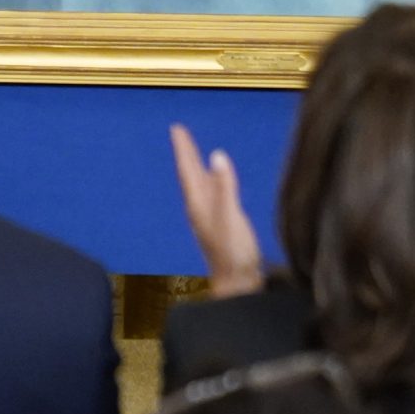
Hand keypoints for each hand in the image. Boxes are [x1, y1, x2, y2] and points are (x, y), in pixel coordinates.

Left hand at [170, 124, 264, 297]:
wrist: (238, 284)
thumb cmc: (234, 253)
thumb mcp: (230, 216)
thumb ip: (225, 186)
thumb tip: (216, 155)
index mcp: (198, 204)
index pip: (188, 170)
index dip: (184, 149)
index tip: (176, 129)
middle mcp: (199, 209)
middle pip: (190, 175)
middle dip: (186, 153)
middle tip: (180, 133)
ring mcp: (209, 218)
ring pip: (199, 185)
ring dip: (196, 166)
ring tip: (193, 153)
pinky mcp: (220, 225)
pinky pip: (211, 195)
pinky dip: (211, 182)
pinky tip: (216, 185)